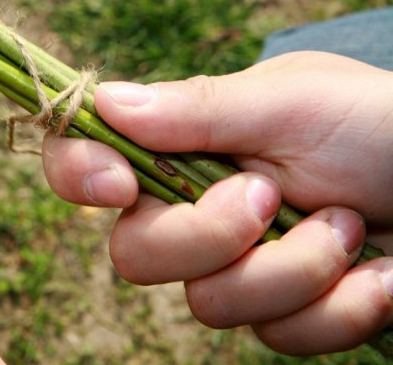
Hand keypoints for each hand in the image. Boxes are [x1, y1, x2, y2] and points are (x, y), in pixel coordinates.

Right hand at [42, 51, 392, 354]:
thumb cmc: (377, 122)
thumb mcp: (290, 103)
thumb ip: (196, 109)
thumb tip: (107, 101)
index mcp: (184, 145)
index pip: (91, 158)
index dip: (77, 174)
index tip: (118, 185)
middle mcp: (196, 208)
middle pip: (134, 254)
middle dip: (204, 236)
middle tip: (269, 197)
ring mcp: (238, 264)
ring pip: (209, 303)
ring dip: (292, 269)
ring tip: (348, 226)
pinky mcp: (285, 310)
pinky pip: (277, 337)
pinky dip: (336, 308)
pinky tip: (378, 274)